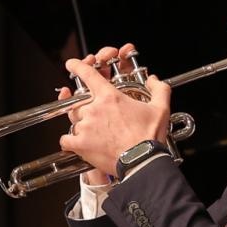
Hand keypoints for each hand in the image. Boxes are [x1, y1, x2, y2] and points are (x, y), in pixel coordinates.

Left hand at [58, 44, 171, 178]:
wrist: (141, 161)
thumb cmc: (149, 137)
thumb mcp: (160, 109)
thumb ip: (159, 90)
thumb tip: (154, 80)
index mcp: (110, 97)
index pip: (88, 74)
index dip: (77, 66)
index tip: (71, 65)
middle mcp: (94, 109)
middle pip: (80, 102)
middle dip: (86, 107)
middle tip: (98, 117)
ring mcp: (85, 126)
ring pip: (74, 120)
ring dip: (82, 124)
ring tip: (95, 133)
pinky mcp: (80, 144)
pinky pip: (66, 140)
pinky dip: (70, 141)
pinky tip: (78, 143)